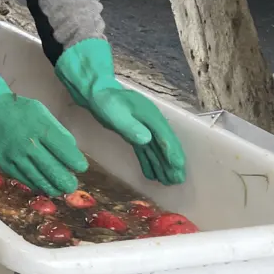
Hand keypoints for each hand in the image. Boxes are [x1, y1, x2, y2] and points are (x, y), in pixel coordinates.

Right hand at [0, 47, 87, 197]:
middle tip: (71, 186)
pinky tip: (41, 186)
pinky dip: (34, 184)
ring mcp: (14, 155)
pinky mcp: (3, 162)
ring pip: (37, 177)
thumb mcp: (44, 114)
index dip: (76, 163)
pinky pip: (21, 177)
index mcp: (42, 128)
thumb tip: (71, 152)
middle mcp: (29, 143)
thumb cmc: (22, 111)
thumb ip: (58, 132)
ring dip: (51, 187)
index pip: (64, 151)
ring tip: (58, 191)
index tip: (80, 168)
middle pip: (52, 168)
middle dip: (65, 181)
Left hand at [56, 39, 185, 184]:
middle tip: (177, 180)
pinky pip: (145, 149)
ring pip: (156, 149)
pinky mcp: (135, 131)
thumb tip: (147, 139)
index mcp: (149, 116)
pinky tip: (151, 173)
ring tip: (167, 182)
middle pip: (164, 145)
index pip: (164, 137)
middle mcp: (150, 122)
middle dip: (171, 163)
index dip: (172, 153)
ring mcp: (144, 127)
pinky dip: (149, 161)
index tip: (178, 167)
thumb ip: (129, 125)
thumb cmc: (104, 100)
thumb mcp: (113, 111)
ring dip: (162, 165)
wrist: (95, 91)